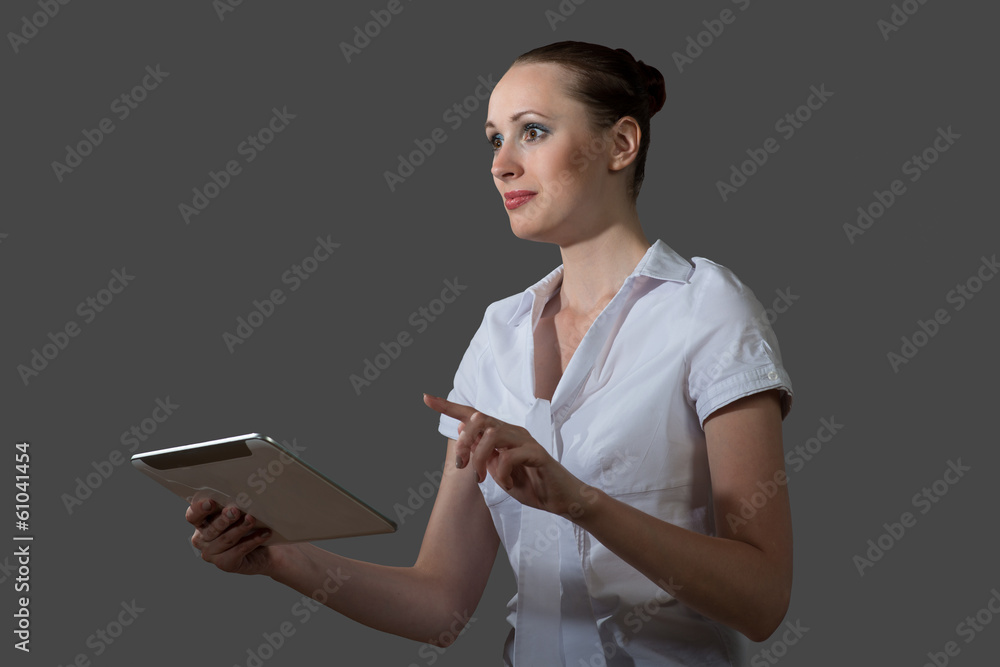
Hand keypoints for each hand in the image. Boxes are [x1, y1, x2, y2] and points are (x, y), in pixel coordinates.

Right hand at [187, 500, 285, 575]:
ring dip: (241, 528)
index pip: (193, 515)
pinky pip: (239, 551)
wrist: (265, 549)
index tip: (211, 502)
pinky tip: (264, 533)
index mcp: (200, 523)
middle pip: (211, 529)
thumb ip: (234, 505)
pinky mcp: (225, 564)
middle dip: (224, 519)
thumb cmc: (248, 525)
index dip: (199, 509)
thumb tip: (242, 495)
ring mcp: (212, 554)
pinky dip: (253, 540)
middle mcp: (202, 539)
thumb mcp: (239, 512)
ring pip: (226, 539)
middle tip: (236, 510)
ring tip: (252, 519)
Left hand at [423, 393, 587, 515]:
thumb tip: (463, 428)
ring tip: (480, 479)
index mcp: (502, 434)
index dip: (449, 406)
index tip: (426, 398)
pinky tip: (506, 483)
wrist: (560, 500)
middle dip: (464, 441)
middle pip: (480, 419)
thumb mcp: (498, 470)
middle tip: (461, 466)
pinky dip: (501, 473)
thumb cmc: (530, 484)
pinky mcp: (537, 454)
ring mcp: (526, 440)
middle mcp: (513, 431)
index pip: (473, 415)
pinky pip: (510, 456)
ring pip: (493, 435)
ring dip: (479, 459)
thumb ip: (482, 452)